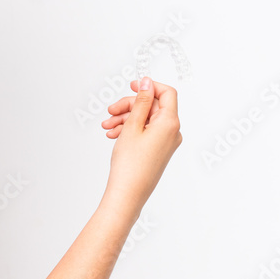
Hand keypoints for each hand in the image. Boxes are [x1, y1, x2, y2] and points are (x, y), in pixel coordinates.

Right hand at [100, 77, 181, 214]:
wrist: (127, 194)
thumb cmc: (130, 164)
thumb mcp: (133, 126)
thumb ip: (141, 102)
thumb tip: (147, 83)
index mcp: (170, 123)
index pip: (166, 93)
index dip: (149, 86)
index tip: (132, 85)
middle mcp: (172, 132)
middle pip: (152, 107)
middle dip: (129, 106)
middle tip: (111, 110)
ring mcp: (166, 142)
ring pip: (146, 120)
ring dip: (126, 119)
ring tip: (107, 126)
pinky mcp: (158, 150)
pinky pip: (145, 132)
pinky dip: (130, 130)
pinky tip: (113, 134)